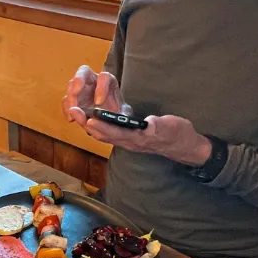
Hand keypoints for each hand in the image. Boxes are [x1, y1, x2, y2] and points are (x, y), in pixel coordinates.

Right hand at [63, 65, 130, 125]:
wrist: (110, 122)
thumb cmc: (117, 114)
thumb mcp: (123, 115)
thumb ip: (119, 116)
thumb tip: (105, 117)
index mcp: (108, 81)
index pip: (104, 77)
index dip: (101, 88)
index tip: (99, 103)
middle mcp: (93, 81)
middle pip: (83, 72)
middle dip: (78, 81)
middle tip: (75, 94)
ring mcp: (81, 89)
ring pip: (71, 85)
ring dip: (70, 98)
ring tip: (74, 111)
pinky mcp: (73, 99)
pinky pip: (66, 101)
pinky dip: (66, 109)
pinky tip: (71, 119)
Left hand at [79, 112, 211, 165]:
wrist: (183, 146)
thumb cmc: (178, 134)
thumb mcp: (172, 127)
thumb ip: (159, 126)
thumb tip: (149, 124)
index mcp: (140, 138)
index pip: (118, 133)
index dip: (103, 126)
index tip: (90, 119)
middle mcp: (130, 142)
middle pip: (104, 134)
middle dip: (88, 124)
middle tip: (73, 111)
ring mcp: (128, 141)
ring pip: (103, 135)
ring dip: (88, 125)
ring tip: (74, 112)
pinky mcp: (128, 139)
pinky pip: (108, 134)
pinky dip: (96, 126)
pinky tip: (87, 119)